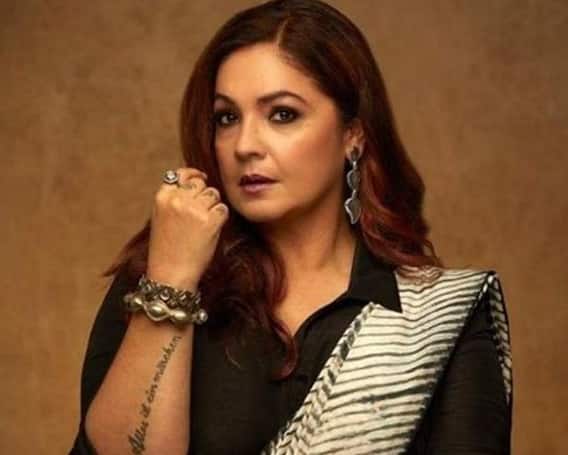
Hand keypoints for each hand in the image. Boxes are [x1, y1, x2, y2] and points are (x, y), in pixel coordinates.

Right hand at [146, 167, 228, 289]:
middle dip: (204, 195)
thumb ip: (173, 200)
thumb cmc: (167, 250)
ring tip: (204, 225)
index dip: (193, 174)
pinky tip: (212, 230)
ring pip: (214, 195)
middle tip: (201, 214)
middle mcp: (178, 200)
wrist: (170, 273)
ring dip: (213, 206)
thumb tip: (194, 183)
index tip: (201, 176)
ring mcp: (194, 209)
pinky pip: (223, 209)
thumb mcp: (161, 218)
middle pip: (200, 184)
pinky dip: (221, 218)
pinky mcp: (210, 220)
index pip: (180, 174)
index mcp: (162, 198)